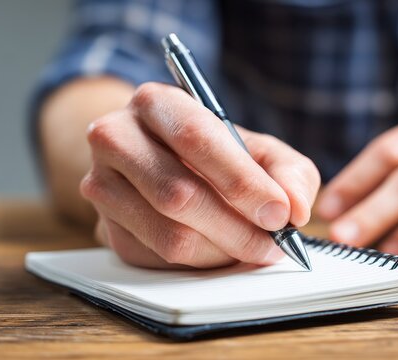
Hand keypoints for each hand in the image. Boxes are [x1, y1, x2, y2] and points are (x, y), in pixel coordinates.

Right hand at [81, 82, 319, 268]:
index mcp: (156, 103)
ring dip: (224, 250)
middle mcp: (116, 138)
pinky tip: (221, 249)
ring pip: (170, 235)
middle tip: (275, 243)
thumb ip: (289, 172)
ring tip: (253, 247)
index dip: (242, 181)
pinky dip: (203, 262)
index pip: (196, 138)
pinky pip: (161, 259)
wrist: (158, 161)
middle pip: (179, 194)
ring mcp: (102, 186)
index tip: (280, 213)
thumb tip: (295, 209)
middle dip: (238, 227)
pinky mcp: (105, 228)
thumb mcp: (259, 149)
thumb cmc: (215, 153)